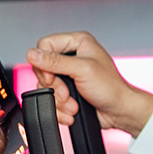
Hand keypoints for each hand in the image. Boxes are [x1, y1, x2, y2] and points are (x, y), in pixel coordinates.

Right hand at [26, 31, 152, 135]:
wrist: (120, 111)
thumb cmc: (111, 88)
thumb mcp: (82, 70)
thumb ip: (55, 62)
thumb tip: (32, 54)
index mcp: (78, 42)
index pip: (45, 44)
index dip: (44, 62)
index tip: (53, 77)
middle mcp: (72, 56)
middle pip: (42, 68)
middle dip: (54, 86)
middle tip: (65, 93)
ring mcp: (69, 74)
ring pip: (45, 86)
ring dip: (58, 100)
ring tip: (73, 105)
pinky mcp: (67, 90)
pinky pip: (51, 98)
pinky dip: (60, 108)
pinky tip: (72, 110)